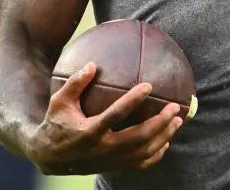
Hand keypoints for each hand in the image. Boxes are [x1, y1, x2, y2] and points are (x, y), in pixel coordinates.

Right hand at [26, 62, 182, 174]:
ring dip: (164, 136)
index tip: (149, 85)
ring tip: (178, 120)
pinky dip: (157, 153)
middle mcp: (103, 148)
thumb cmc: (56, 124)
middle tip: (174, 107)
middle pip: (138, 138)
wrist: (51, 158)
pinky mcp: (114, 166)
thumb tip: (92, 64)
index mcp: (90, 131)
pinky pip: (141, 163)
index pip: (116, 115)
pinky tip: (166, 140)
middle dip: (159, 123)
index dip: (133, 100)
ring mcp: (111, 160)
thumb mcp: (59, 102)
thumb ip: (75, 83)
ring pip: (144, 152)